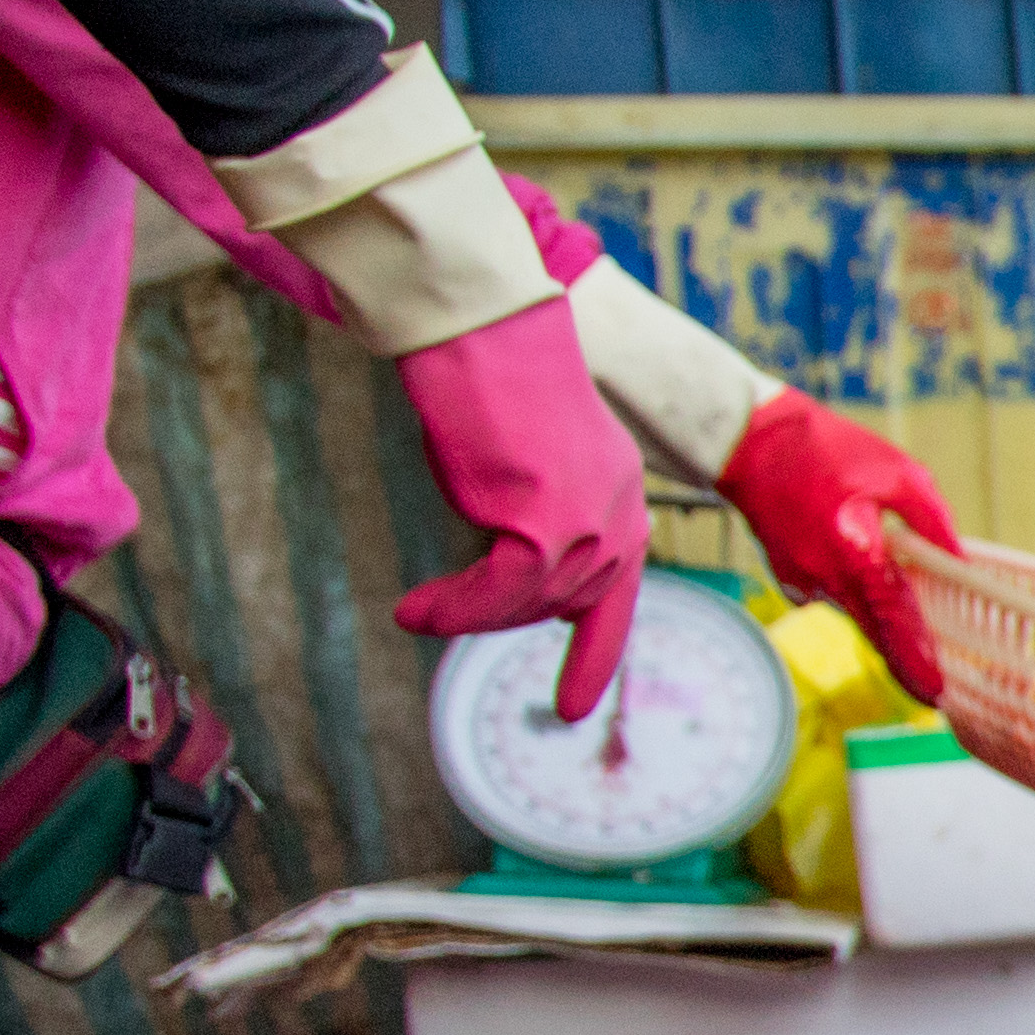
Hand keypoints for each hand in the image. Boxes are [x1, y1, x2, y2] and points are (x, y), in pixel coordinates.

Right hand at [383, 177, 654, 716]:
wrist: (481, 324)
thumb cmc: (487, 375)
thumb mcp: (523, 457)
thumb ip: (531, 512)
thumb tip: (512, 562)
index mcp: (622, 495)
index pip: (618, 592)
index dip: (593, 653)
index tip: (572, 710)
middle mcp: (621, 512)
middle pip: (565, 601)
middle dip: (502, 615)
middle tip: (438, 612)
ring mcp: (591, 520)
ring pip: (530, 601)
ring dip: (468, 614)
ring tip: (415, 614)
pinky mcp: (547, 521)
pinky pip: (498, 593)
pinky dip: (455, 610)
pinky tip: (413, 614)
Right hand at [717, 389, 967, 701]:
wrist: (751, 441)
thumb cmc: (829, 450)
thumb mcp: (900, 474)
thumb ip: (932, 521)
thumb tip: (961, 562)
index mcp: (856, 551)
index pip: (893, 620)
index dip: (915, 659)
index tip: (935, 693)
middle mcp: (824, 576)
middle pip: (874, 633)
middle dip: (904, 660)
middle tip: (935, 688)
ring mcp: (800, 581)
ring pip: (855, 615)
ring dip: (881, 619)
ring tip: (908, 616)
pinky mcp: (788, 578)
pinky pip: (832, 597)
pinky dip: (854, 593)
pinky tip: (861, 568)